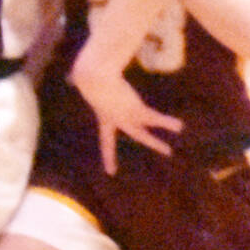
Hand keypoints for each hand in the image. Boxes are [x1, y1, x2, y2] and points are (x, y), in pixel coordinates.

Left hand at [68, 46, 180, 173]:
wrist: (94, 78)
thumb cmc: (91, 78)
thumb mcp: (88, 85)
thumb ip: (82, 83)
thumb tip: (70, 77)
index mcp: (105, 119)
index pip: (106, 142)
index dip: (108, 157)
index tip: (111, 172)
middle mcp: (117, 122)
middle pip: (131, 138)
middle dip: (139, 148)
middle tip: (145, 162)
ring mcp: (126, 118)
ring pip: (142, 135)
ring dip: (156, 144)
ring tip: (169, 152)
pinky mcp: (136, 110)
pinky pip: (154, 119)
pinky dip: (167, 122)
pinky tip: (179, 126)